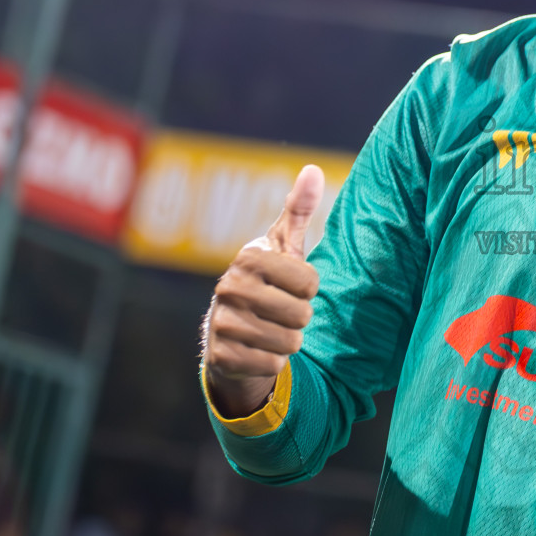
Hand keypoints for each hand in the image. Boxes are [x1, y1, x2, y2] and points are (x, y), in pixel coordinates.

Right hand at [203, 164, 324, 418]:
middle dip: (300, 317)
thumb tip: (313, 169)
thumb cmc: (266, 281)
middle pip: (302, 314)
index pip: (310, 282)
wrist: (229, 331)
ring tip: (270, 328)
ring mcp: (222, 323)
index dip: (309, 289)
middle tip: (281, 311)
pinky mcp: (221, 357)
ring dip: (288, 340)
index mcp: (249, 258)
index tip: (291, 285)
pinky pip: (272, 365)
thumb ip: (298, 209)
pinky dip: (272, 361)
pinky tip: (257, 349)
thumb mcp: (282, 245)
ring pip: (289, 342)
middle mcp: (230, 288)